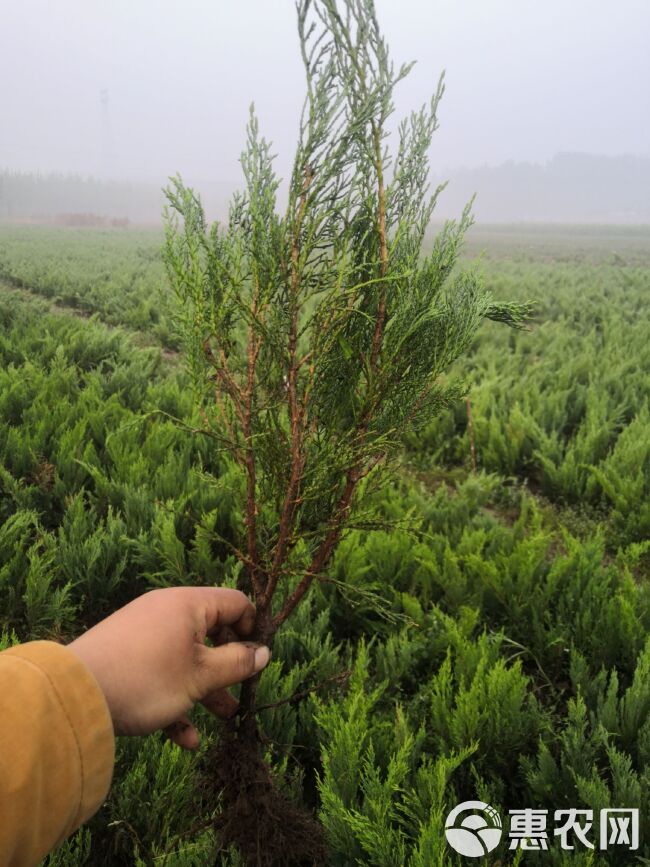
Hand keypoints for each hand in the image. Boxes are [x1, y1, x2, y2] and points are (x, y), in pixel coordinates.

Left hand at [67, 587, 269, 749]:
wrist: (75, 696)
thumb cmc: (147, 679)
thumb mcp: (200, 676)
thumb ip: (237, 664)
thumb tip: (264, 652)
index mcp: (188, 604)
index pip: (235, 603)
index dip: (253, 629)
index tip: (261, 660)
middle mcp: (167, 612)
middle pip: (211, 633)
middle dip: (229, 666)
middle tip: (244, 691)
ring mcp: (144, 634)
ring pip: (187, 658)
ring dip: (207, 688)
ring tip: (225, 718)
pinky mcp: (127, 658)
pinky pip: (160, 673)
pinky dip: (176, 699)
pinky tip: (186, 738)